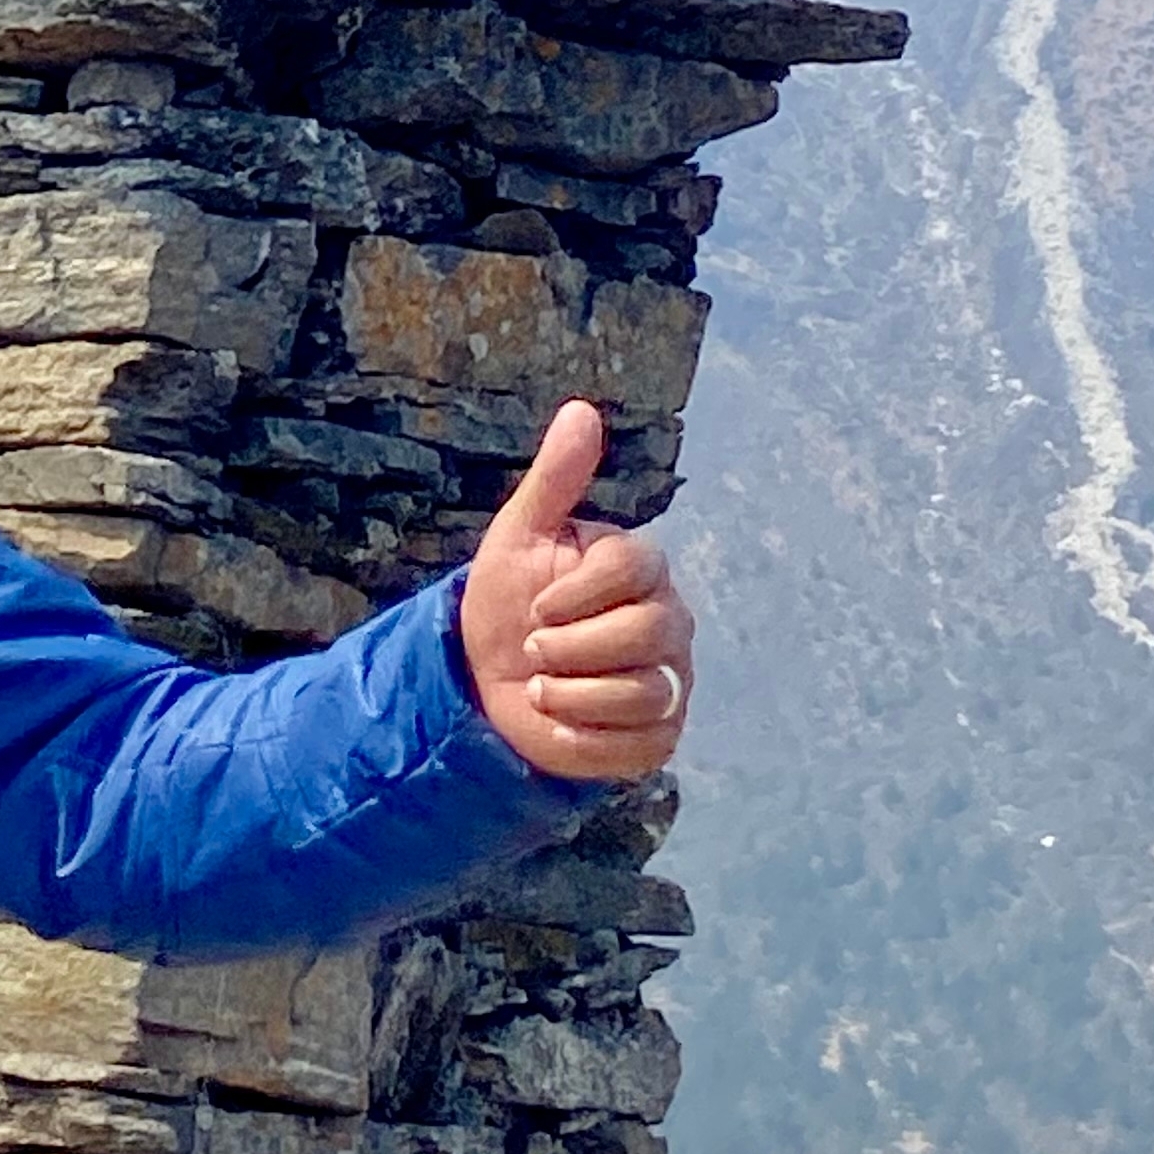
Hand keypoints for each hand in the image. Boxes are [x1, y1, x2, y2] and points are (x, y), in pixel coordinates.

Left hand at [458, 399, 692, 783]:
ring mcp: (670, 681)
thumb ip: (555, 477)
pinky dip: (583, 737)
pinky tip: (557, 721)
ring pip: (644, 691)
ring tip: (539, 687)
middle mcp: (669, 621)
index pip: (637, 565)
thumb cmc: (507, 600)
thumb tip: (582, 409)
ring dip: (571, 694)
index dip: (576, 592)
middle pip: (647, 630)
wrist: (484, 680)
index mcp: (640, 568)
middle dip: (573, 646)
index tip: (537, 606)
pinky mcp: (659, 737)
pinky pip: (638, 744)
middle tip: (533, 648)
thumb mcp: (519, 534)